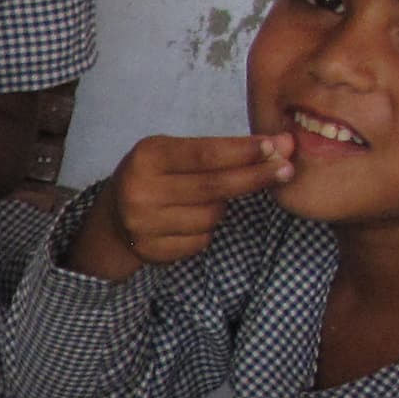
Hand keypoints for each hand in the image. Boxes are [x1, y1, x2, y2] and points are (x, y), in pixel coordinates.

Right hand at [80, 132, 292, 277]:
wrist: (113, 216)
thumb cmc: (154, 175)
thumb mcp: (173, 152)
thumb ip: (222, 150)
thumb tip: (280, 147)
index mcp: (147, 157)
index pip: (205, 154)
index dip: (244, 151)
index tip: (277, 147)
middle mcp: (141, 191)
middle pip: (214, 186)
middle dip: (255, 177)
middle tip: (285, 170)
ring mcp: (145, 224)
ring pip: (212, 216)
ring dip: (222, 207)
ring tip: (206, 199)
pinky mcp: (153, 250)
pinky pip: (202, 239)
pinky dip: (206, 229)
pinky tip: (190, 220)